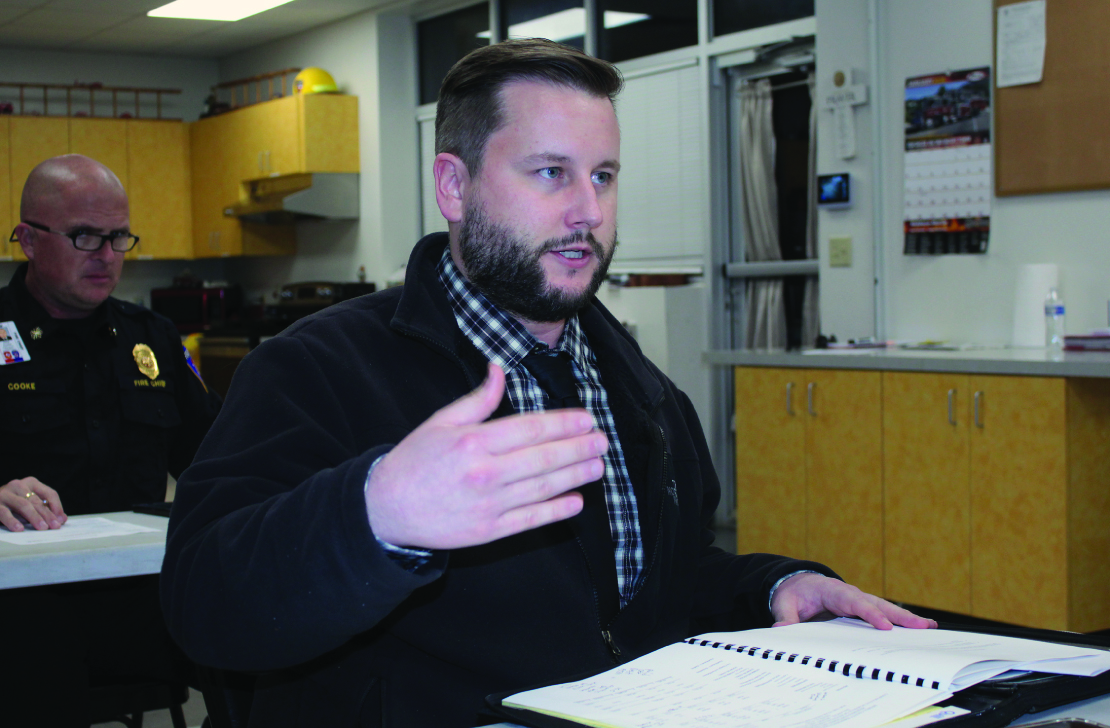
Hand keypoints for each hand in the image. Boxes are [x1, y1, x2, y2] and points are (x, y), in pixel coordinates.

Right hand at [0, 477, 66, 531]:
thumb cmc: (12, 504)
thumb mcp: (29, 504)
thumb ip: (45, 510)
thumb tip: (62, 519)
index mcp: (31, 483)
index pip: (49, 493)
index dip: (57, 506)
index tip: (61, 519)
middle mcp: (18, 485)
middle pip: (37, 501)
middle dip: (48, 515)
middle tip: (55, 526)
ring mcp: (5, 494)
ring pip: (24, 505)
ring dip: (35, 517)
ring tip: (42, 528)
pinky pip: (5, 513)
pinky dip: (13, 521)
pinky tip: (20, 529)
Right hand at [365, 363, 606, 549]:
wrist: (386, 509)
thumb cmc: (414, 461)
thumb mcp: (440, 422)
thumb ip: (476, 399)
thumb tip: (499, 369)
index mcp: (473, 441)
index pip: (530, 429)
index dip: (563, 424)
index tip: (586, 419)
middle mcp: (485, 473)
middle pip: (543, 458)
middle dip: (578, 448)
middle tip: (602, 441)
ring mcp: (489, 505)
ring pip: (543, 488)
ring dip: (575, 476)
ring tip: (597, 466)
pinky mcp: (489, 532)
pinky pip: (530, 520)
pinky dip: (556, 511)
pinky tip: (576, 501)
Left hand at [771, 573, 936, 629]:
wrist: (797, 584)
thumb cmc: (793, 593)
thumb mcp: (784, 603)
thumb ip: (785, 616)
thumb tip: (782, 629)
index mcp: (833, 591)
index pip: (854, 603)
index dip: (870, 614)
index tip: (885, 627)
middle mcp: (850, 594)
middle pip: (877, 604)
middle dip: (900, 615)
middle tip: (923, 626)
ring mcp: (858, 601)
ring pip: (885, 608)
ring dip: (906, 618)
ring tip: (929, 627)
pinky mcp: (861, 609)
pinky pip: (882, 614)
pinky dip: (899, 621)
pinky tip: (917, 630)